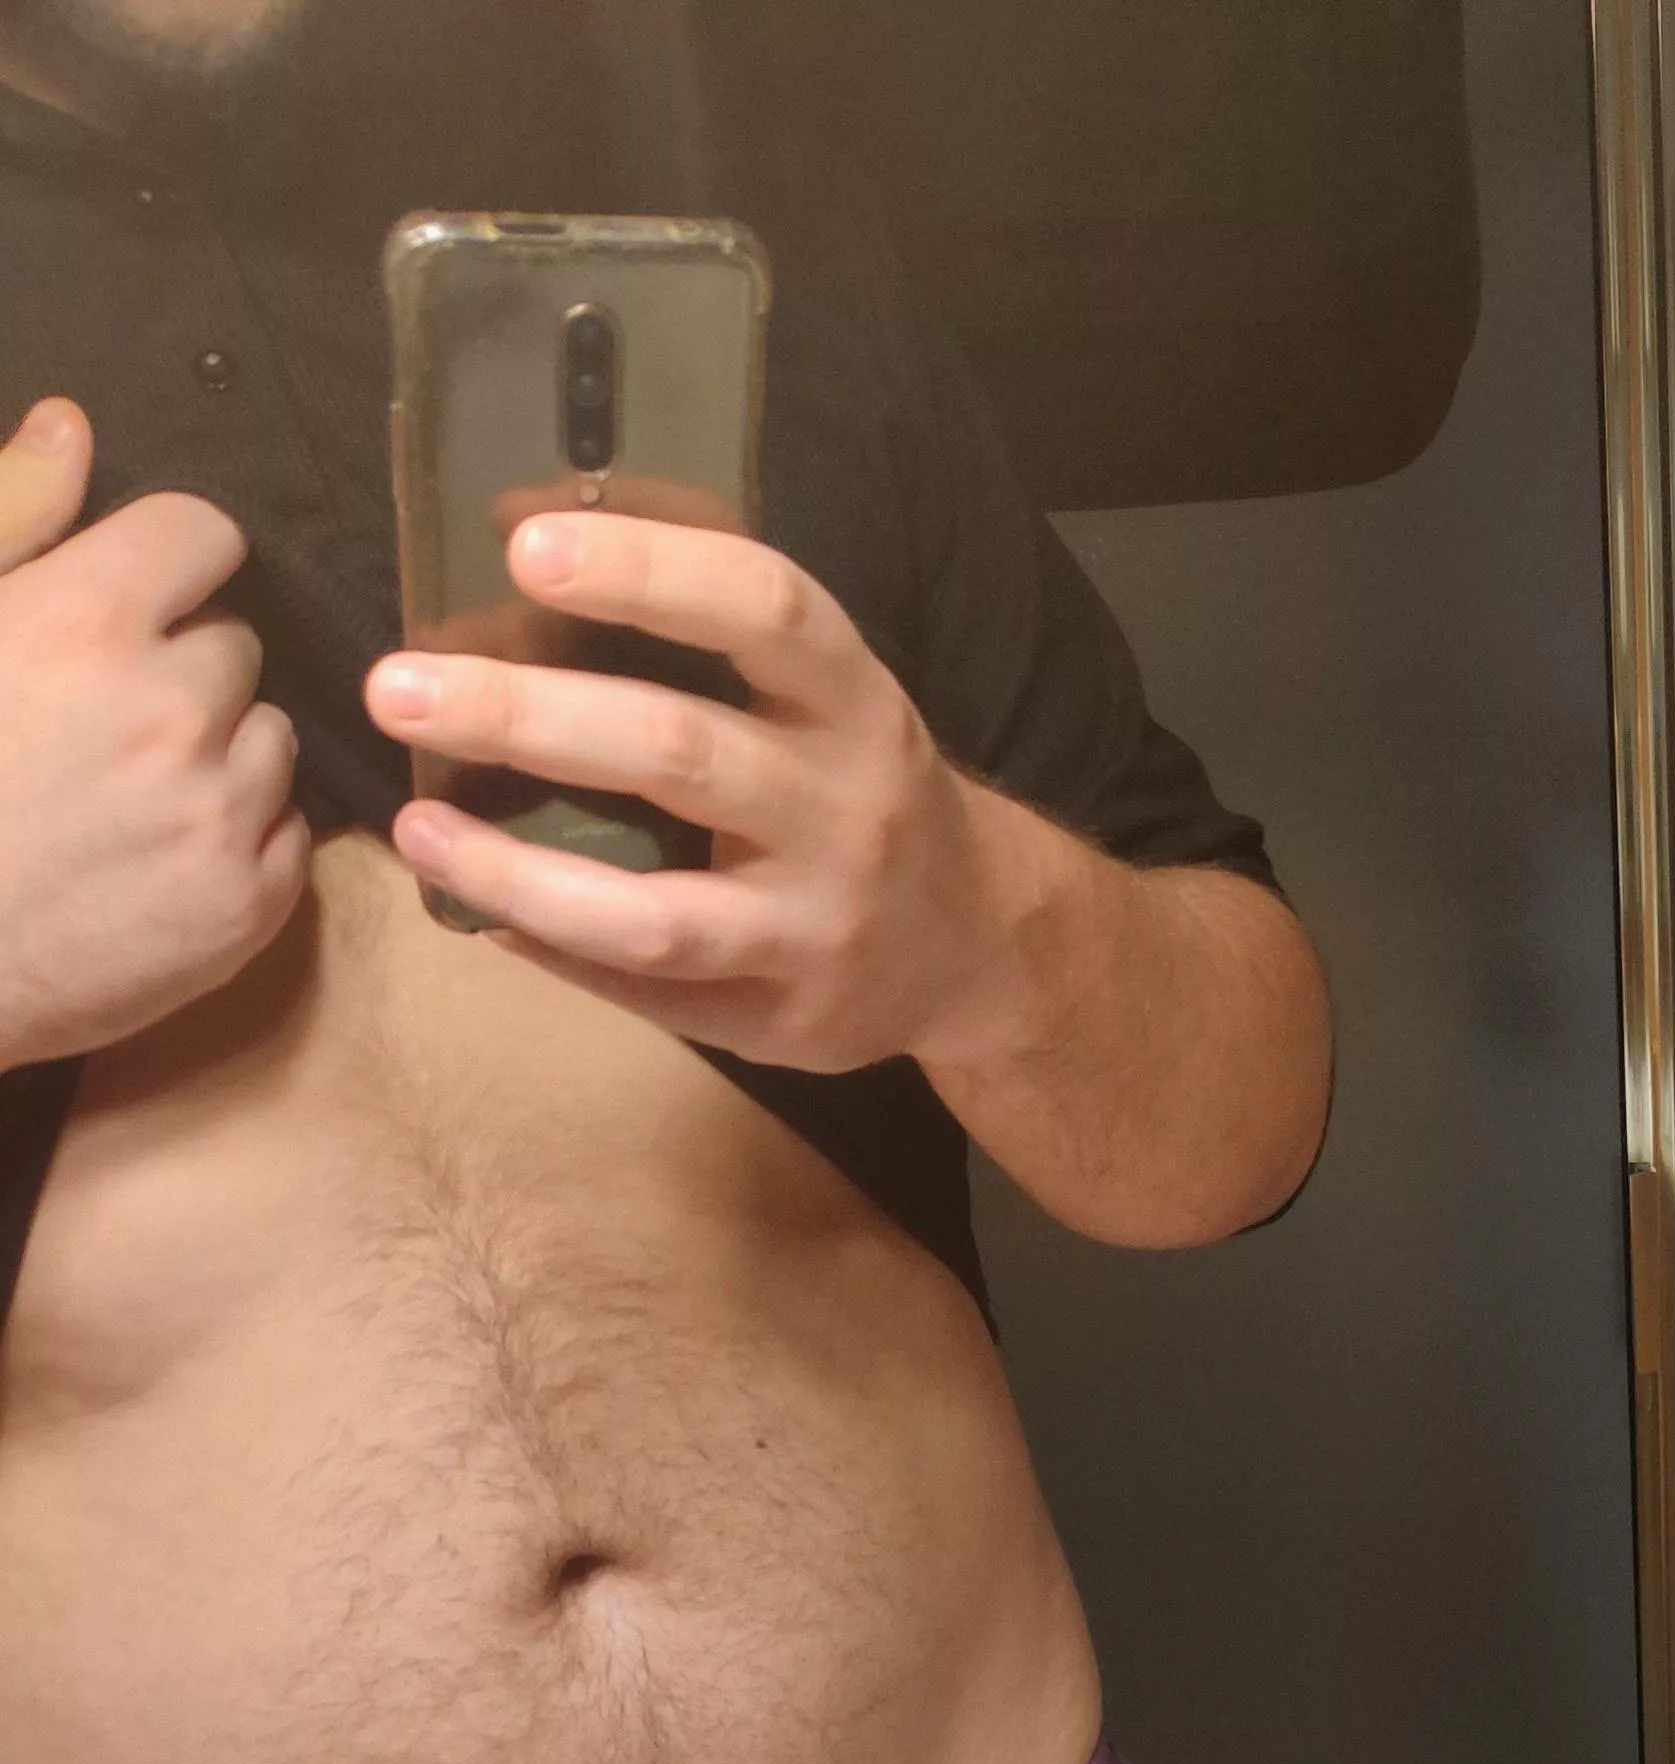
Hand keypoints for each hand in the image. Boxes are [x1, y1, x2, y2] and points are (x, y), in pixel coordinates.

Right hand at [0, 400, 308, 1069]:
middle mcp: (172, 709)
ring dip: (220, 752)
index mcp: (84, 622)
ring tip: (130, 792)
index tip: (148, 592)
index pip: (203, 535)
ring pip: (272, 738)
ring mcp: (221, 811)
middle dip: (185, 668)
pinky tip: (158, 855)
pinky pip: (288, 831)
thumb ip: (11, 514)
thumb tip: (75, 425)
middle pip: (238, 646)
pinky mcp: (252, 903)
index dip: (174, 560)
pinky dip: (239, 836)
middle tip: (105, 720)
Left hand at [367, 516, 1044, 1075]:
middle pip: (681, 752)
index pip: (766, 609)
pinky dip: (552, 948)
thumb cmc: (863, 790)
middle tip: (399, 686)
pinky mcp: (785, 1019)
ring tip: (415, 826)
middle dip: (527, 715)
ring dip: (516, 870)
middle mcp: (849, 811)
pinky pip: (650, 992)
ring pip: (655, 911)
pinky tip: (478, 910)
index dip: (647, 568)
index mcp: (857, 702)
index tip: (523, 542)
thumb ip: (717, 635)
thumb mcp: (829, 697)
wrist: (977, 945)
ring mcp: (818, 927)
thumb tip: (522, 536)